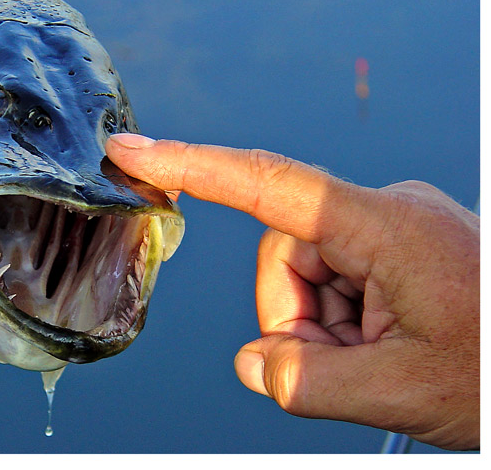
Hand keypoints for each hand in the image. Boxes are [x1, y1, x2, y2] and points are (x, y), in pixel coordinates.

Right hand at [105, 133, 478, 449]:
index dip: (191, 163)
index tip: (133, 149)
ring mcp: (388, 226)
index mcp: (385, 226)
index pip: (267, 183)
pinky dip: (338, 324)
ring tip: (376, 360)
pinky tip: (383, 345)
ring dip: (320, 328)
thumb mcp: (409, 392)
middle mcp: (382, 211)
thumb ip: (311, 383)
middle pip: (283, 255)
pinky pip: (332, 279)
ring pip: (303, 274)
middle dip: (295, 319)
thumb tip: (253, 364)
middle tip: (345, 366)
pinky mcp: (392, 245)